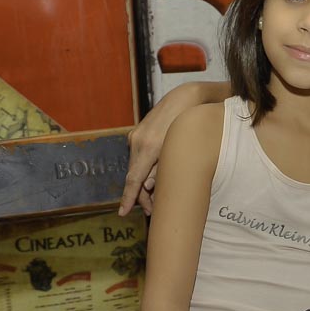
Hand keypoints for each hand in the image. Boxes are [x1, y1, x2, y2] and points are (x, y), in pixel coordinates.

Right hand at [119, 81, 229, 215]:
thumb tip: (148, 187)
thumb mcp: (180, 149)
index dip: (128, 198)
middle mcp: (137, 141)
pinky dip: (144, 169)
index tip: (122, 213)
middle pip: (134, 175)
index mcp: (148, 147)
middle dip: (141, 195)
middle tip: (152, 210)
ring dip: (143, 182)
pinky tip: (153, 177)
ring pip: (136, 167)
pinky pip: (138, 157)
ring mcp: (135, 136)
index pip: (134, 178)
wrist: (185, 98)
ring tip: (155, 197)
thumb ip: (162, 169)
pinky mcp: (137, 133)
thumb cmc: (187, 123)